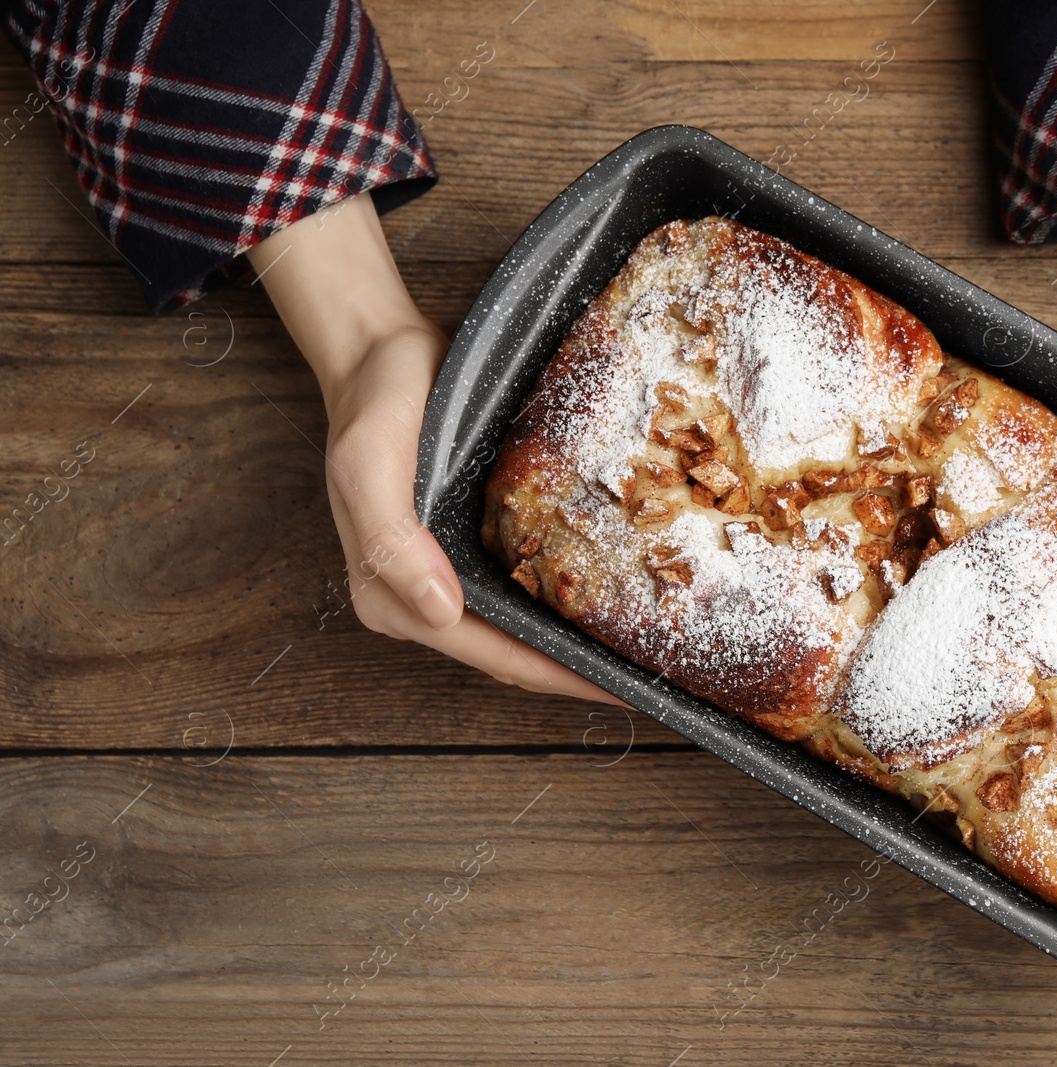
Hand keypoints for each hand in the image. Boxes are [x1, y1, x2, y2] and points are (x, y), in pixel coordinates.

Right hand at [248, 194, 622, 704]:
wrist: (381, 352)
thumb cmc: (375, 405)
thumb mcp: (367, 463)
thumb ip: (392, 541)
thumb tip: (440, 611)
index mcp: (394, 597)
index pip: (494, 655)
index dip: (559, 677)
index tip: (621, 689)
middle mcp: (422, 598)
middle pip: (513, 654)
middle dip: (578, 671)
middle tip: (656, 673)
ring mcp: (447, 575)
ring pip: (522, 628)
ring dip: (576, 642)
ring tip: (644, 647)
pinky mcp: (469, 546)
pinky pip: (523, 589)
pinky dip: (565, 600)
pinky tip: (611, 595)